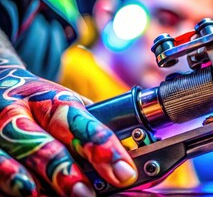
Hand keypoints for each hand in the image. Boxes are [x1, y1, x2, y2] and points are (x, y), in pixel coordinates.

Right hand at [0, 65, 136, 195]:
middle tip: (87, 193)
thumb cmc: (43, 105)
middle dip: (64, 171)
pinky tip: (25, 195)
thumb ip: (90, 128)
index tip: (124, 172)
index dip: (102, 148)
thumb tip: (126, 155)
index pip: (79, 123)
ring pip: (7, 159)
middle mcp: (18, 113)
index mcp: (50, 99)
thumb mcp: (66, 106)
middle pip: (39, 142)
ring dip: (28, 183)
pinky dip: (8, 185)